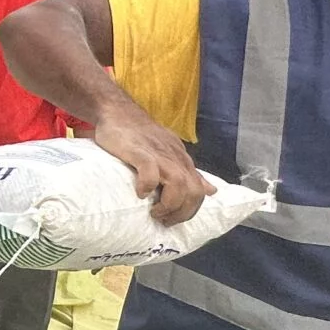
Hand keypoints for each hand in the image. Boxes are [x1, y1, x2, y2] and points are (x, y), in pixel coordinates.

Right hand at [90, 99, 215, 224]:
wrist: (118, 111)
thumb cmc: (140, 135)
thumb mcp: (171, 152)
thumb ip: (190, 172)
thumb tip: (211, 191)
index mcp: (182, 161)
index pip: (199, 192)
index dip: (189, 210)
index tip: (172, 219)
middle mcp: (175, 159)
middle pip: (193, 192)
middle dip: (181, 212)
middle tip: (163, 219)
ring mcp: (159, 154)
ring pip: (178, 184)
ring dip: (168, 204)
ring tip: (153, 212)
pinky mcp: (140, 151)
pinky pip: (150, 172)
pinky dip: (147, 186)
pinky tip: (139, 193)